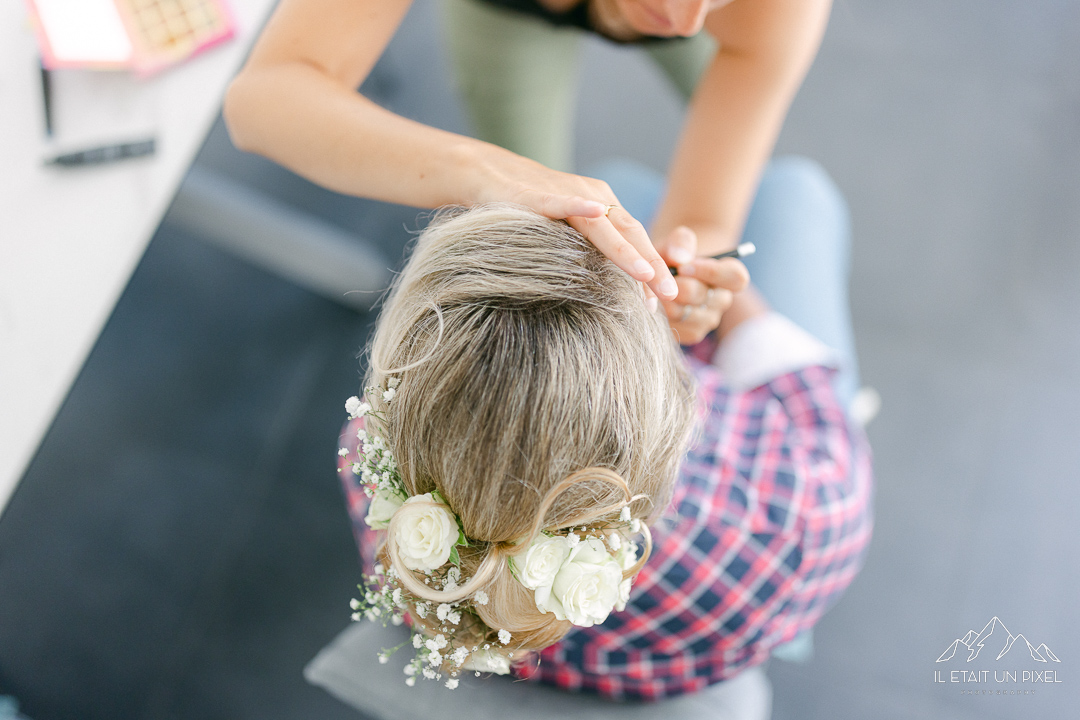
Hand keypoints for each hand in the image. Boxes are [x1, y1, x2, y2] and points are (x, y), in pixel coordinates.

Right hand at [479, 149, 679, 302]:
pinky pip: (562, 201)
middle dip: (651, 266)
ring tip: (646, 274)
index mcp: (604, 208)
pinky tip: (596, 210)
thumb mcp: (565, 234)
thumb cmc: (528, 210)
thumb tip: (607, 291)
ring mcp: (569, 193)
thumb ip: (587, 253)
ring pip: (602, 225)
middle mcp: (594, 197)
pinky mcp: (538, 195)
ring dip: (625, 250)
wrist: (488, 175)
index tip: (663, 302)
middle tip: (670, 296)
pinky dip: (579, 205)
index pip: (635, 241)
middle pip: (630, 234)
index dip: (650, 269)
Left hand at [656, 226, 749, 344]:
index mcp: (729, 275)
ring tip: (654, 289)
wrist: (662, 274)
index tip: (684, 266)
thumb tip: (679, 258)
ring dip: (665, 301)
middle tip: (659, 279)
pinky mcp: (692, 334)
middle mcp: (722, 300)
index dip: (711, 272)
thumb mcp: (676, 241)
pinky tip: (654, 304)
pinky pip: (675, 327)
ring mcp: (709, 320)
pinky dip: (660, 315)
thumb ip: (681, 242)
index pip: (736, 278)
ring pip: (686, 314)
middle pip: (704, 297)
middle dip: (677, 286)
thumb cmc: (674, 255)